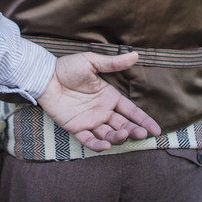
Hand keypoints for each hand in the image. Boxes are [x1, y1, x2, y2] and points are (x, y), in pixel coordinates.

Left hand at [37, 51, 161, 151]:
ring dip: (117, 138)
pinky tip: (105, 146)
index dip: (143, 120)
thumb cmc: (67, 67)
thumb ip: (113, 63)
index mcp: (109, 97)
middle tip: (140, 135)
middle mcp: (102, 111)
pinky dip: (97, 145)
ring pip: (108, 134)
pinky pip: (88, 140)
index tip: (156, 131)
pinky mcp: (76, 128)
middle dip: (133, 131)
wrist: (45, 77)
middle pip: (123, 125)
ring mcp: (90, 121)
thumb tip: (135, 55)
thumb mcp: (92, 62)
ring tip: (123, 136)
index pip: (131, 111)